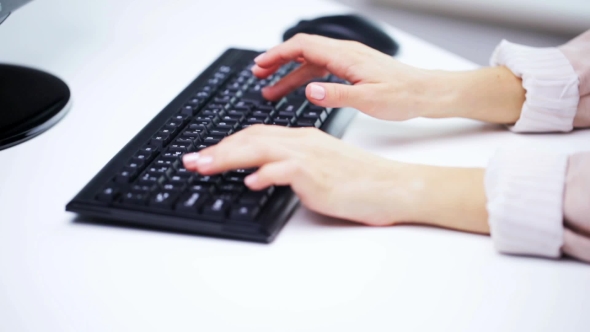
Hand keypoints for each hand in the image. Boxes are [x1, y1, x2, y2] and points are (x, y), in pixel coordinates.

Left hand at [182, 125, 489, 232]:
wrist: (392, 186)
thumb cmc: (360, 181)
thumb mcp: (320, 169)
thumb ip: (292, 169)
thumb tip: (262, 178)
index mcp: (302, 139)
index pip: (257, 136)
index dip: (227, 144)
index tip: (205, 155)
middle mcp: (303, 142)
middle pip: (251, 138)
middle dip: (217, 149)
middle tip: (190, 161)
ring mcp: (311, 156)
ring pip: (261, 149)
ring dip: (228, 157)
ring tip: (202, 167)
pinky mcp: (319, 174)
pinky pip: (287, 170)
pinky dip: (266, 173)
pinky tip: (250, 182)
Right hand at [253, 34, 524, 123]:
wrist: (427, 93)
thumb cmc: (404, 95)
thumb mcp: (370, 99)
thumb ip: (338, 94)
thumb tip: (310, 90)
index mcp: (346, 56)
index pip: (303, 46)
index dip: (278, 54)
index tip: (260, 66)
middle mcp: (345, 53)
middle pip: (302, 50)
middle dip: (277, 61)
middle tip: (258, 75)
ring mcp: (349, 60)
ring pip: (310, 62)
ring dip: (289, 74)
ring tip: (271, 91)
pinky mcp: (353, 69)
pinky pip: (322, 69)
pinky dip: (305, 78)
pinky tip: (299, 90)